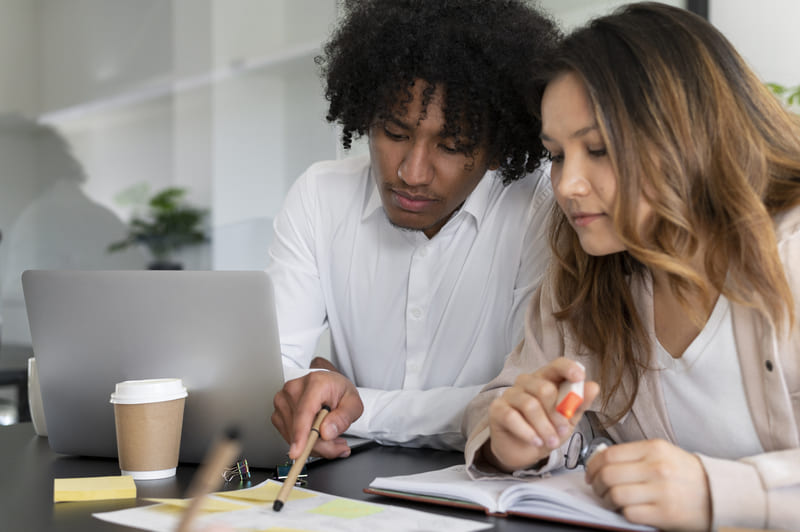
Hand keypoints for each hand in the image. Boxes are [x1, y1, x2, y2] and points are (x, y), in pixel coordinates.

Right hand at [271, 362, 363, 459]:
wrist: (328, 384)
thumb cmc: (339, 391)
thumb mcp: (353, 403)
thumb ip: (343, 418)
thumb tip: (326, 432)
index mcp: (315, 383)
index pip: (304, 411)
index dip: (300, 434)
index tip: (297, 452)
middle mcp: (294, 390)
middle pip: (300, 429)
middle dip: (321, 445)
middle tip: (339, 447)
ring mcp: (283, 401)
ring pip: (294, 437)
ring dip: (313, 445)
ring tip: (330, 436)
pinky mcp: (277, 414)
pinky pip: (289, 437)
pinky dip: (304, 443)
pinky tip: (316, 435)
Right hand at [486, 357, 598, 471]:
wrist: (523, 452)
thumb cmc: (546, 430)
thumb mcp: (567, 420)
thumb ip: (579, 404)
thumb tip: (594, 386)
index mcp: (546, 379)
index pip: (556, 365)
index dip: (568, 368)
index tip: (579, 377)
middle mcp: (526, 382)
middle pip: (544, 388)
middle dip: (557, 414)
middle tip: (562, 431)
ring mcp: (510, 394)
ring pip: (529, 405)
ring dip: (544, 427)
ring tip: (551, 442)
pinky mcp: (497, 410)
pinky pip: (512, 417)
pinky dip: (527, 432)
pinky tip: (535, 441)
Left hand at [585, 439, 710, 530]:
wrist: (720, 493)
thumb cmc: (685, 473)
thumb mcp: (662, 453)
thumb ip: (633, 455)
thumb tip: (600, 461)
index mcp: (653, 448)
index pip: (609, 455)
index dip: (592, 466)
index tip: (590, 474)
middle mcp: (657, 467)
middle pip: (608, 475)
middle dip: (596, 484)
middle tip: (598, 489)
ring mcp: (661, 491)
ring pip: (615, 495)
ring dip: (607, 500)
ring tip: (611, 501)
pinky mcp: (665, 514)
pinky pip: (629, 513)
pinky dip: (623, 513)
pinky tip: (628, 511)